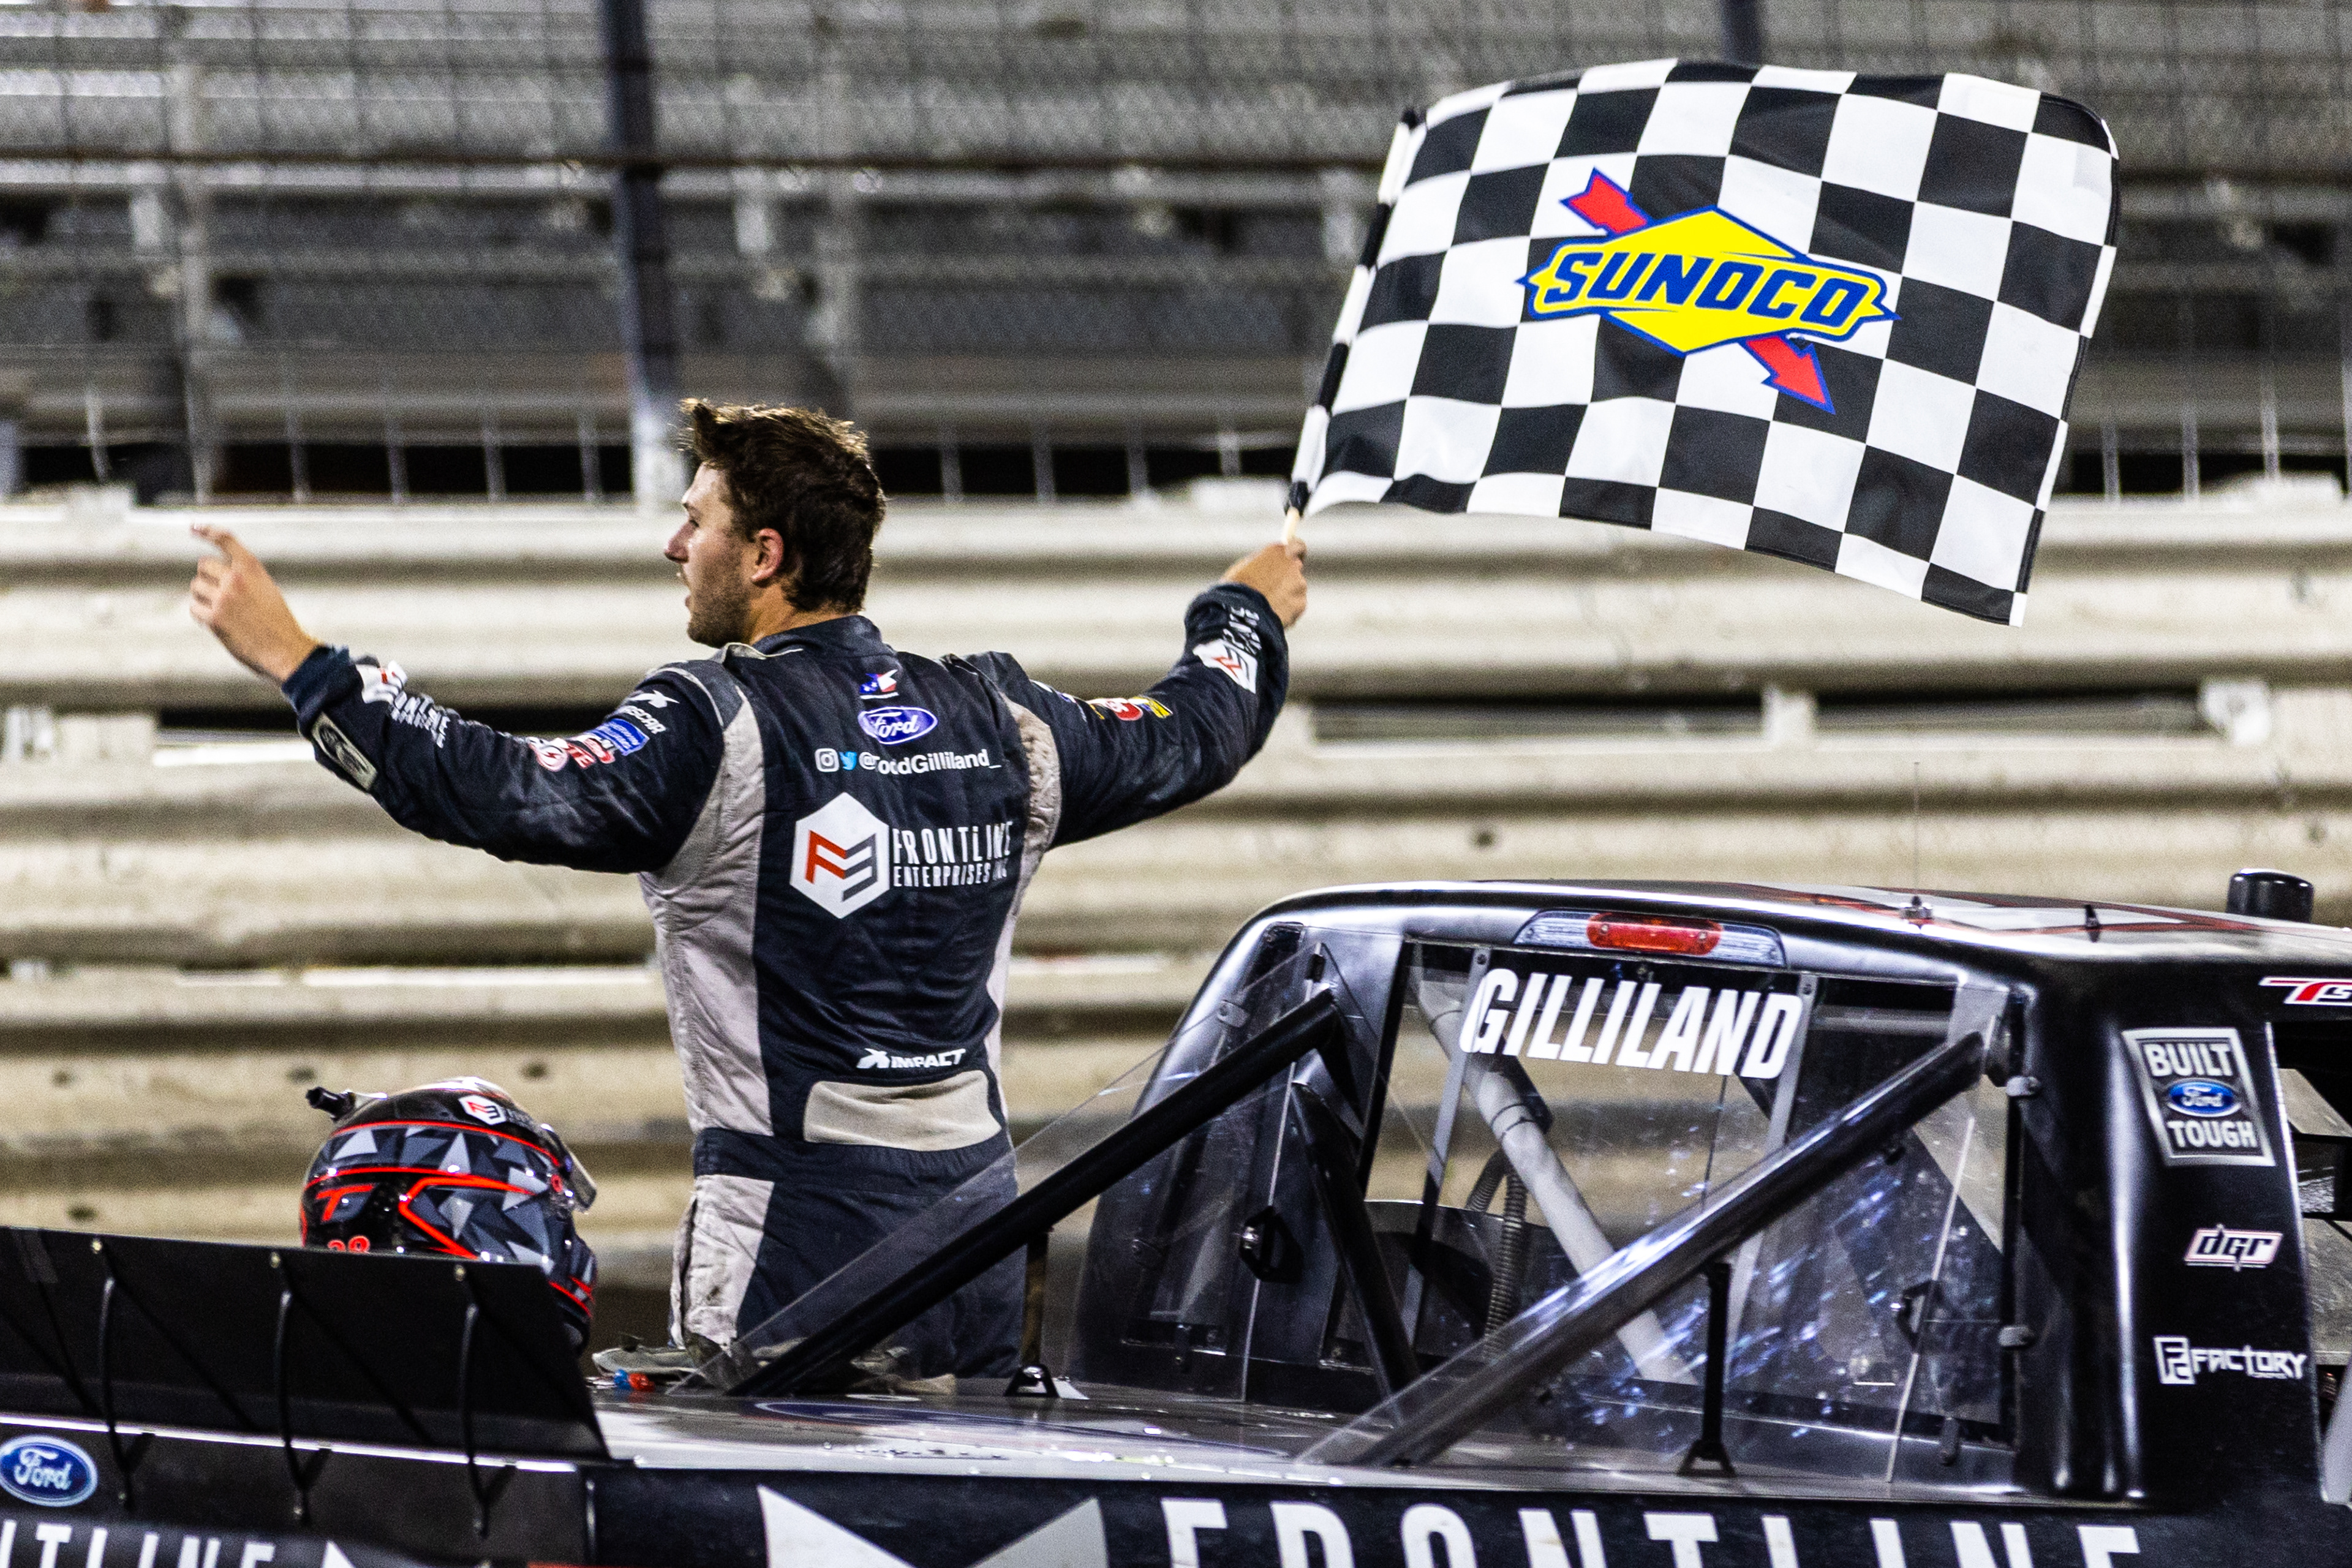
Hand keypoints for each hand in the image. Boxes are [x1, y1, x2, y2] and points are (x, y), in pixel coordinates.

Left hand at [188, 524, 321, 683]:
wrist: (285, 650)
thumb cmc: (276, 622)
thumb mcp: (266, 589)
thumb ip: (242, 577)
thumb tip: (208, 574)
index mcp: (252, 568)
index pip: (226, 540)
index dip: (208, 531)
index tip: (193, 527)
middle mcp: (236, 579)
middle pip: (203, 565)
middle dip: (208, 578)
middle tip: (221, 595)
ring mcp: (224, 598)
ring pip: (196, 586)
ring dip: (203, 597)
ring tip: (222, 611)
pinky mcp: (214, 618)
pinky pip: (194, 608)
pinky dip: (201, 614)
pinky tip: (216, 623)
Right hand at [1221, 540, 1307, 627]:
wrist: (1243, 614)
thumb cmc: (1237, 589)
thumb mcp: (1244, 567)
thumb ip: (1262, 562)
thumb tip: (1266, 562)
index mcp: (1278, 552)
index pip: (1297, 546)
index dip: (1297, 553)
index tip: (1296, 558)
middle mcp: (1293, 565)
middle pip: (1295, 569)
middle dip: (1287, 577)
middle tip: (1273, 589)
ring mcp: (1299, 585)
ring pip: (1295, 589)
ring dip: (1286, 595)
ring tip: (1267, 606)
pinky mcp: (1301, 604)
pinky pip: (1295, 606)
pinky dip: (1287, 611)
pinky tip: (1272, 615)